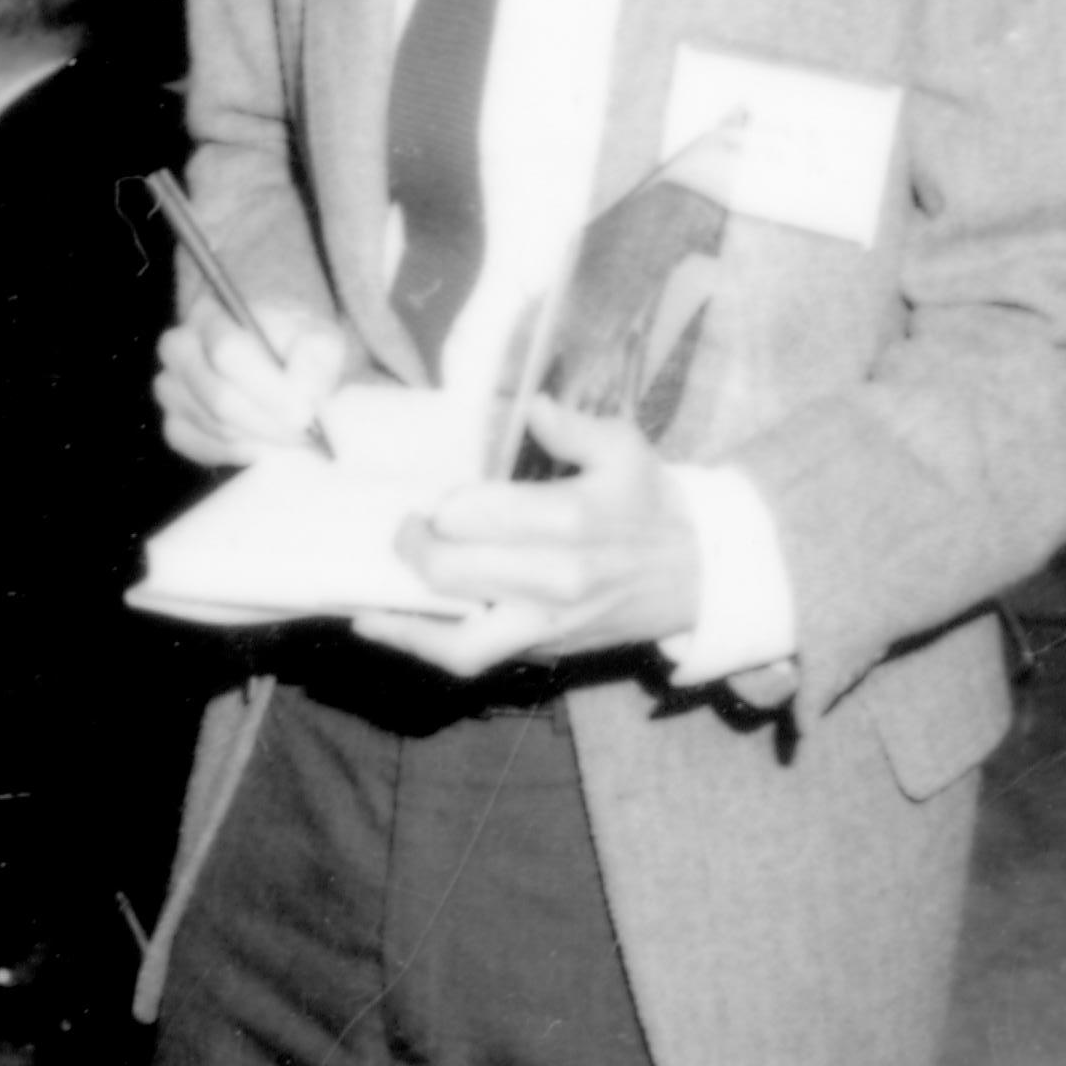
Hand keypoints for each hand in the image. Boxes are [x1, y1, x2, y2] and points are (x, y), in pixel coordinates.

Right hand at [153, 298, 348, 467]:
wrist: (269, 345)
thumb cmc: (290, 338)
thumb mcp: (316, 333)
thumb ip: (317, 357)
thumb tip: (306, 397)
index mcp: (210, 311)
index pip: (228, 351)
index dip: (267, 389)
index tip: (305, 415)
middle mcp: (179, 348)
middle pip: (218, 398)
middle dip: (269, 424)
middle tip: (307, 437)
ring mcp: (171, 387)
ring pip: (214, 428)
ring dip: (259, 439)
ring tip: (295, 437)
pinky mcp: (175, 422)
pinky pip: (201, 449)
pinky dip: (239, 453)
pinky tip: (266, 445)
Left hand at [347, 398, 703, 678]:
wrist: (697, 575)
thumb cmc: (651, 504)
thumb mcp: (625, 449)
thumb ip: (574, 427)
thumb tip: (533, 407)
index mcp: (571, 519)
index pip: (476, 515)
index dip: (445, 507)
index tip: (440, 500)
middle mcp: (554, 579)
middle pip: (455, 571)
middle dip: (415, 547)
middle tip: (405, 530)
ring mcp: (546, 623)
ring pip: (458, 638)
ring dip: (403, 619)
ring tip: (368, 601)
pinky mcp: (543, 650)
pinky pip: (473, 658)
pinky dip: (424, 646)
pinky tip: (385, 626)